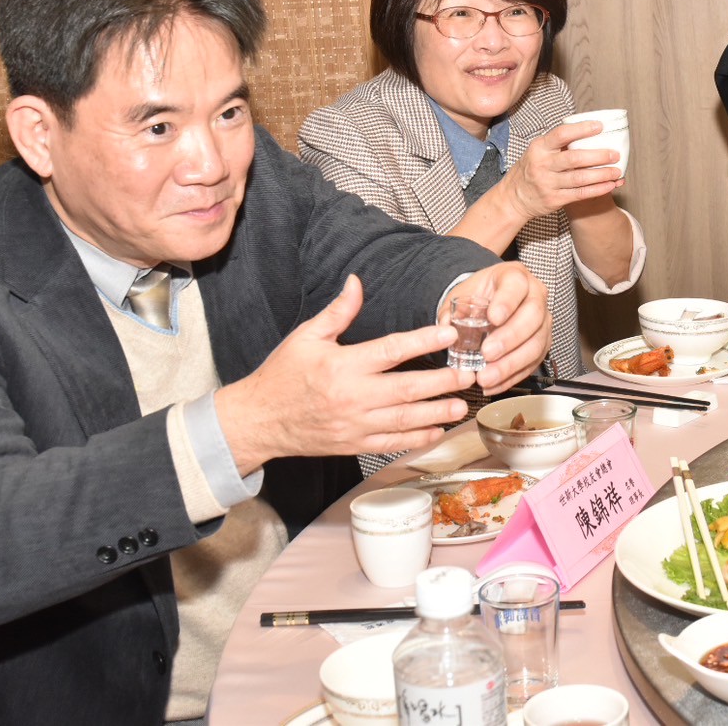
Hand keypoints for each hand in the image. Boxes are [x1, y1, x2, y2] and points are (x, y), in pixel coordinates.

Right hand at [215, 275, 472, 473]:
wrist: (259, 420)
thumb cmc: (282, 375)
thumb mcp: (306, 336)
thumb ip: (338, 312)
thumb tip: (356, 282)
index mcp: (343, 365)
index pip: (391, 350)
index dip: (423, 340)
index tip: (448, 333)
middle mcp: (352, 397)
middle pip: (407, 389)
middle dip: (442, 383)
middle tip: (468, 375)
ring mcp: (355, 424)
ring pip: (404, 420)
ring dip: (436, 413)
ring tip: (460, 406)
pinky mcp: (354, 444)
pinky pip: (391, 443)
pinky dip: (416, 439)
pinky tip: (436, 431)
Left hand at [442, 262, 549, 392]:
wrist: (491, 301)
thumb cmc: (480, 295)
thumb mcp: (463, 295)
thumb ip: (453, 310)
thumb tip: (446, 327)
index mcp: (515, 277)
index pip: (516, 286)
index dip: (507, 302)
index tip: (492, 318)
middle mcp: (535, 296)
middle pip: (532, 316)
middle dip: (509, 338)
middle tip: (487, 353)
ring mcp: (542, 322)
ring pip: (536, 344)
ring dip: (511, 364)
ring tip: (487, 376)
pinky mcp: (542, 344)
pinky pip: (532, 364)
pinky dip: (512, 377)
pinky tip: (494, 385)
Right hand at [498, 122, 622, 222]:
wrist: (514, 197)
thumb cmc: (531, 169)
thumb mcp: (537, 151)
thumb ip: (558, 143)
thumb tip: (589, 132)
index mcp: (539, 147)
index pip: (562, 134)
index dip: (582, 129)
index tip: (600, 126)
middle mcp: (542, 165)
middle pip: (574, 158)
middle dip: (598, 156)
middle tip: (615, 154)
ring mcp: (548, 183)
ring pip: (580, 178)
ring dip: (602, 174)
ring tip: (617, 171)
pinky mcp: (554, 199)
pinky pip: (580, 194)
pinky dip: (597, 189)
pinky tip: (610, 185)